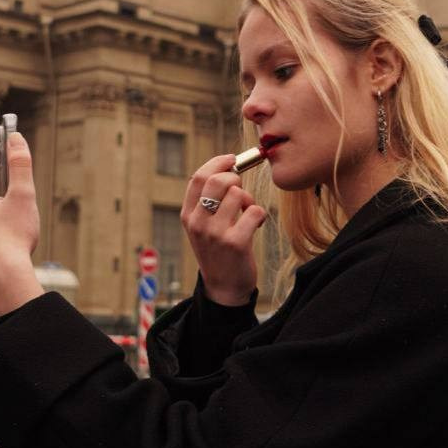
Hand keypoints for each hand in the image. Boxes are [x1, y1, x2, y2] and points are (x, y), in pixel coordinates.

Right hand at [181, 154, 266, 305]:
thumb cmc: (218, 250)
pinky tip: (256, 225)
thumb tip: (230, 167)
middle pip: (218, 181)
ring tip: (247, 213)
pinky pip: (254, 211)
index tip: (232, 160)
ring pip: (238, 194)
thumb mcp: (203, 226)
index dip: (217, 163)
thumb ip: (208, 200)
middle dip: (236, 179)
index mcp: (187, 215)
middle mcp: (197, 223)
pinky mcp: (235, 242)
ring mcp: (215, 233)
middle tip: (241, 190)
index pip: (197, 177)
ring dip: (248, 200)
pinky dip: (260, 214)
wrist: (224, 287)